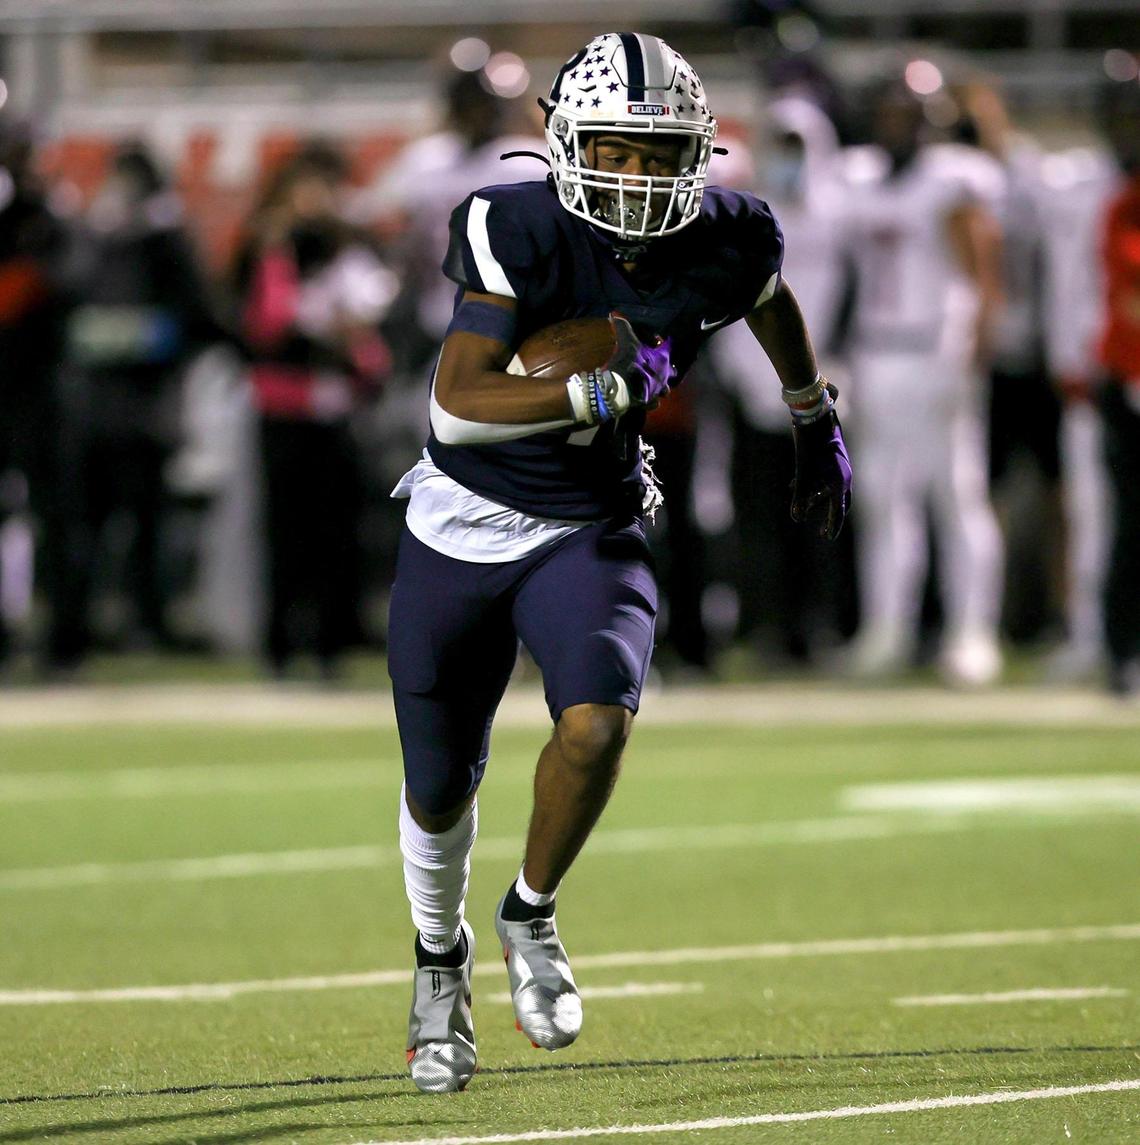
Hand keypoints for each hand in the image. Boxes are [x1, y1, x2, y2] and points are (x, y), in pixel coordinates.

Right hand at [607, 313, 674, 407]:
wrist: (619, 387)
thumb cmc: (626, 362)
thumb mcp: (625, 340)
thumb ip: (622, 327)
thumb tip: (615, 315)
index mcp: (661, 359)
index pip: (668, 348)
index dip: (664, 344)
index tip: (659, 342)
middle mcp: (663, 375)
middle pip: (671, 371)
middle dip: (667, 369)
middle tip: (660, 366)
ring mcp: (657, 390)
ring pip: (665, 389)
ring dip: (661, 386)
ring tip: (654, 384)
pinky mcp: (648, 402)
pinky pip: (654, 403)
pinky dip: (652, 401)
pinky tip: (648, 398)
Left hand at [791, 407, 851, 540]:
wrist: (815, 416)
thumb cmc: (809, 445)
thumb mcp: (802, 472)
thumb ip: (800, 496)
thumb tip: (796, 518)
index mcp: (840, 482)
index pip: (837, 511)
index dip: (832, 525)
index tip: (827, 537)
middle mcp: (844, 475)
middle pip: (839, 502)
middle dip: (829, 516)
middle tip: (823, 532)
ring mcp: (839, 467)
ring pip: (830, 490)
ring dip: (817, 499)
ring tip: (804, 507)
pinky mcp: (832, 459)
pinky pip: (824, 478)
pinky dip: (813, 485)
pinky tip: (794, 486)